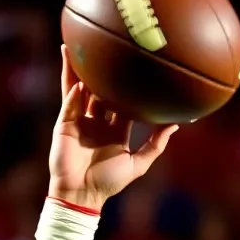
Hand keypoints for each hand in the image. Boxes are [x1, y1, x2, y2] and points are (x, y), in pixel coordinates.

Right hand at [48, 45, 177, 209]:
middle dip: (103, 72)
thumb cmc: (110, 182)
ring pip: (80, 89)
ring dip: (79, 69)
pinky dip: (74, 89)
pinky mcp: (65, 123)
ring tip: (80, 46)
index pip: (124, 103)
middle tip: (110, 48)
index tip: (139, 69)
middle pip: (100, 91)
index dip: (130, 88)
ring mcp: (80, 120)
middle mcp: (97, 121)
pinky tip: (79, 76)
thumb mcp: (138, 163)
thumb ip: (156, 145)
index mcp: (115, 130)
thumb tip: (175, 125)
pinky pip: (70, 102)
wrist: (82, 194)